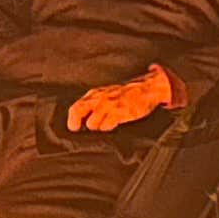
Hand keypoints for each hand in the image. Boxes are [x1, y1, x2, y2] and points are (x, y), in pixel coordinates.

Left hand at [64, 68, 180, 132]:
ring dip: (97, 127)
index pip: (75, 106)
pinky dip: (109, 127)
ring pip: (92, 123)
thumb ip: (93, 104)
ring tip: (105, 124)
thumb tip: (80, 119)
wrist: (146, 89)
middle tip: (78, 128)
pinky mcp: (119, 112)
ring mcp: (108, 105)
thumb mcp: (105, 95)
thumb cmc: (125, 95)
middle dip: (75, 122)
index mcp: (95, 94)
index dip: (72, 119)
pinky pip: (107, 125)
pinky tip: (115, 123)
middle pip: (78, 111)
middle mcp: (99, 98)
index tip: (74, 127)